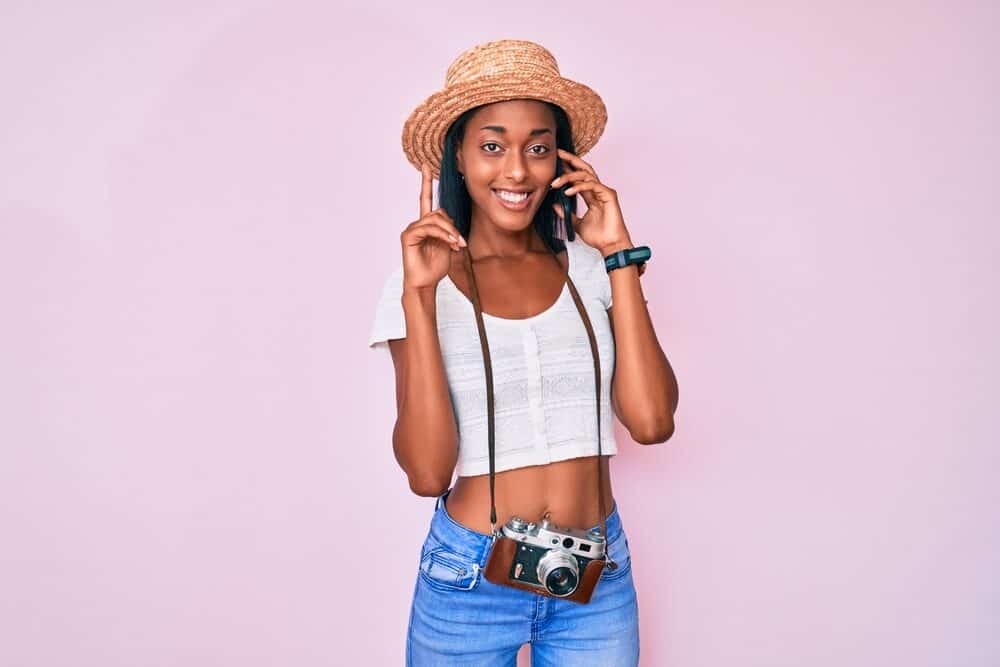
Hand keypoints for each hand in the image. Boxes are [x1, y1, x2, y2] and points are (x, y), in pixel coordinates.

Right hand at [401, 164, 467, 290]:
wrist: (425, 283)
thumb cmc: (435, 266)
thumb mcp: (448, 245)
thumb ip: (449, 230)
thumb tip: (452, 223)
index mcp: (427, 224)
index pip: (426, 199)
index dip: (426, 183)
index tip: (426, 166)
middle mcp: (418, 224)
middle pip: (438, 212)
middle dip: (453, 226)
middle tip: (461, 242)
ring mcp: (412, 229)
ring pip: (435, 219)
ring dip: (449, 231)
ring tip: (456, 245)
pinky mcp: (408, 236)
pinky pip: (427, 228)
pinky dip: (442, 234)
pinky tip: (448, 243)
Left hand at [550, 148, 633, 255]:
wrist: (609, 246)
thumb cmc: (598, 236)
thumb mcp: (576, 224)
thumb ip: (567, 214)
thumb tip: (555, 205)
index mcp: (591, 195)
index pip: (578, 176)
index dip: (567, 167)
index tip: (555, 161)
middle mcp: (598, 190)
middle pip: (584, 169)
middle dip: (570, 159)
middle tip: (557, 154)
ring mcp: (604, 191)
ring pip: (585, 175)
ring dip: (568, 177)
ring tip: (555, 183)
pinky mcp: (609, 195)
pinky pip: (592, 185)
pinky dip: (578, 187)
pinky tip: (567, 192)